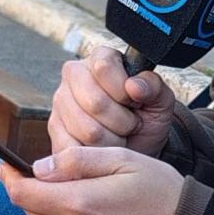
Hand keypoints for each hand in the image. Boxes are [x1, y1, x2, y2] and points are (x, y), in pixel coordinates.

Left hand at [0, 143, 182, 214]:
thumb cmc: (161, 192)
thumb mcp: (122, 160)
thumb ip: (76, 161)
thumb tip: (38, 168)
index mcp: (82, 206)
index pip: (24, 195)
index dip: (10, 178)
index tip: (4, 166)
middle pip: (32, 214)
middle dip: (34, 193)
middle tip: (48, 177)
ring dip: (50, 214)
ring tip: (78, 197)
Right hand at [49, 50, 175, 156]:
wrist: (137, 148)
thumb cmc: (145, 119)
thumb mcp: (160, 100)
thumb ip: (153, 86)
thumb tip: (135, 86)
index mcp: (100, 58)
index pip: (104, 67)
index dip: (125, 92)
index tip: (135, 101)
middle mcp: (74, 75)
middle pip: (95, 102)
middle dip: (122, 122)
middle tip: (130, 124)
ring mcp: (60, 102)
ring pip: (87, 129)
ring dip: (112, 141)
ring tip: (119, 135)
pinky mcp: (53, 129)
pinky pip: (75, 148)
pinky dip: (96, 155)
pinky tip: (103, 148)